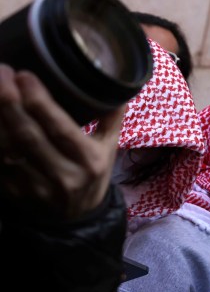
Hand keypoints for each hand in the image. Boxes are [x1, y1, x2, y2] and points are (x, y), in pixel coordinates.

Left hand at [0, 64, 124, 219]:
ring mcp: (36, 188)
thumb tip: (116, 84)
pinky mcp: (14, 193)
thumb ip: (111, 118)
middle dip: (10, 102)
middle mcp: (64, 176)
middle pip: (29, 136)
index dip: (40, 101)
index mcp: (89, 162)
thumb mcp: (108, 149)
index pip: (61, 129)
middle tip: (1, 73)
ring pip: (6, 149)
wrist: (76, 218)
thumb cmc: (91, 175)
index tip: (24, 75)